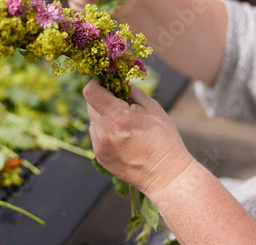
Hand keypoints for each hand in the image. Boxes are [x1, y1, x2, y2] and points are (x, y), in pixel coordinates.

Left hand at [83, 79, 193, 195]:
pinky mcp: (99, 156)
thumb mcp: (152, 107)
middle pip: (91, 105)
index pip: (90, 91)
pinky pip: (96, 135)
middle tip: (120, 105)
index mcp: (116, 117)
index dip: (97, 83)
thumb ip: (131, 90)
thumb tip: (117, 79)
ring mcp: (99, 146)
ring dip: (104, 117)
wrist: (166, 176)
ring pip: (93, 121)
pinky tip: (123, 139)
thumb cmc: (163, 139)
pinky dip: (105, 132)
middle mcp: (103, 132)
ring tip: (124, 126)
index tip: (106, 83)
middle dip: (103, 100)